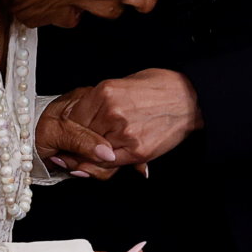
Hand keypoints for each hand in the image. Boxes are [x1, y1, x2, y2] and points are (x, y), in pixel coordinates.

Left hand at [42, 69, 201, 167]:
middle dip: (72, 149)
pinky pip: (110, 165)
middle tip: (65, 155)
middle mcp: (112, 113)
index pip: (71, 121)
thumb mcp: (121, 85)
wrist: (189, 98)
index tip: (63, 140)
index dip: (65, 134)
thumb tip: (75, 121)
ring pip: (92, 155)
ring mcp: (125, 134)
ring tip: (83, 159)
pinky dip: (103, 166)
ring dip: (86, 159)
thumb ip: (98, 103)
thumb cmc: (158, 88)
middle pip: (78, 140)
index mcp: (104, 93)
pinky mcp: (137, 151)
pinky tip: (102, 161)